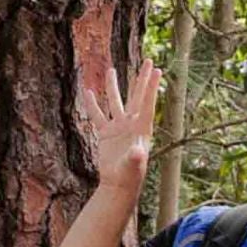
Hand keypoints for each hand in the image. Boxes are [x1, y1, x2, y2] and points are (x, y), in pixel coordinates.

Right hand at [80, 56, 160, 196]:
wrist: (118, 186)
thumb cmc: (129, 177)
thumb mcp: (133, 166)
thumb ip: (135, 157)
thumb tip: (137, 151)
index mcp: (141, 128)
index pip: (147, 103)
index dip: (151, 86)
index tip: (157, 70)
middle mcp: (131, 124)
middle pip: (137, 96)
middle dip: (142, 79)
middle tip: (149, 61)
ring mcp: (118, 128)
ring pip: (115, 102)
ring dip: (113, 87)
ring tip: (111, 70)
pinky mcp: (106, 134)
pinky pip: (97, 116)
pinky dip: (92, 105)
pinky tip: (88, 92)